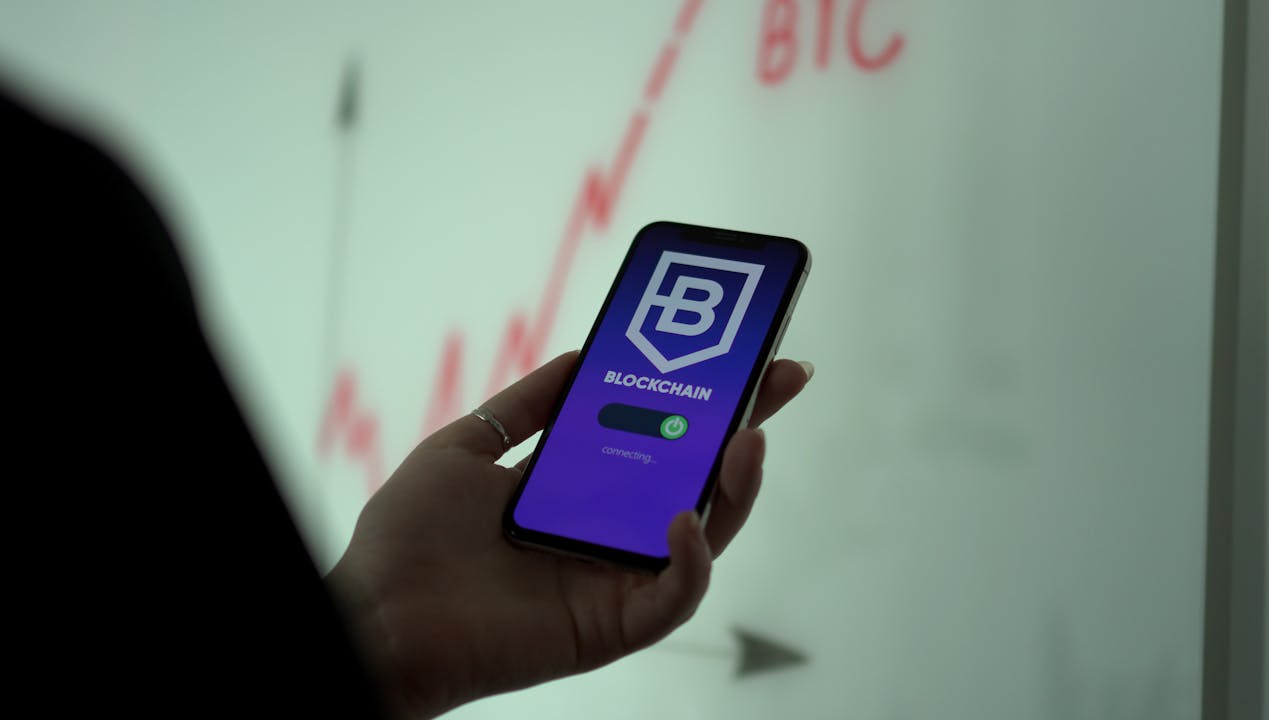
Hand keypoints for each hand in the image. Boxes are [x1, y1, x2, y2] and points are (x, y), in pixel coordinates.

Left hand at [327, 351, 811, 717]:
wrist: (375, 617)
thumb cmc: (409, 540)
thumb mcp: (468, 446)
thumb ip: (528, 405)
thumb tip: (583, 356)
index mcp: (580, 492)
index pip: (656, 440)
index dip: (700, 399)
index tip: (737, 352)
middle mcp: (608, 533)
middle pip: (697, 481)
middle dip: (746, 427)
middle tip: (781, 377)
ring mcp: (615, 579)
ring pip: (705, 536)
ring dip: (736, 487)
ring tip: (748, 436)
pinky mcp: (612, 625)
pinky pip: (674, 595)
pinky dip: (691, 559)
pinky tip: (683, 518)